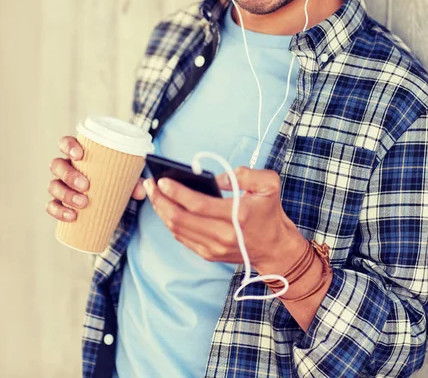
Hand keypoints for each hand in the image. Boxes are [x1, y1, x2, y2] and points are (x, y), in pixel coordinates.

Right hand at [46, 136, 146, 221]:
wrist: (108, 198)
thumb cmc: (113, 178)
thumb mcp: (124, 176)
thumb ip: (134, 180)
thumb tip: (141, 190)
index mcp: (78, 154)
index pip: (65, 143)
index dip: (68, 146)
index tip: (79, 155)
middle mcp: (65, 167)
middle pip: (57, 165)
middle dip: (69, 175)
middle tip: (85, 186)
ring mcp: (60, 184)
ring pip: (53, 186)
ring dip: (66, 194)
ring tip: (83, 203)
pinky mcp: (59, 202)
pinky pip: (51, 206)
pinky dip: (59, 211)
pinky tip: (71, 216)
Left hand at [143, 166, 303, 272]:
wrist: (275, 249)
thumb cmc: (270, 213)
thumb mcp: (269, 184)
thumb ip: (245, 174)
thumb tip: (216, 179)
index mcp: (237, 216)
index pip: (198, 204)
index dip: (177, 192)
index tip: (162, 180)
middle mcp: (223, 235)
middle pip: (181, 219)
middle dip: (161, 200)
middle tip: (150, 184)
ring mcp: (214, 248)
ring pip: (177, 229)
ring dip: (162, 211)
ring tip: (153, 193)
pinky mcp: (208, 254)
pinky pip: (182, 238)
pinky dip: (170, 222)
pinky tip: (165, 208)